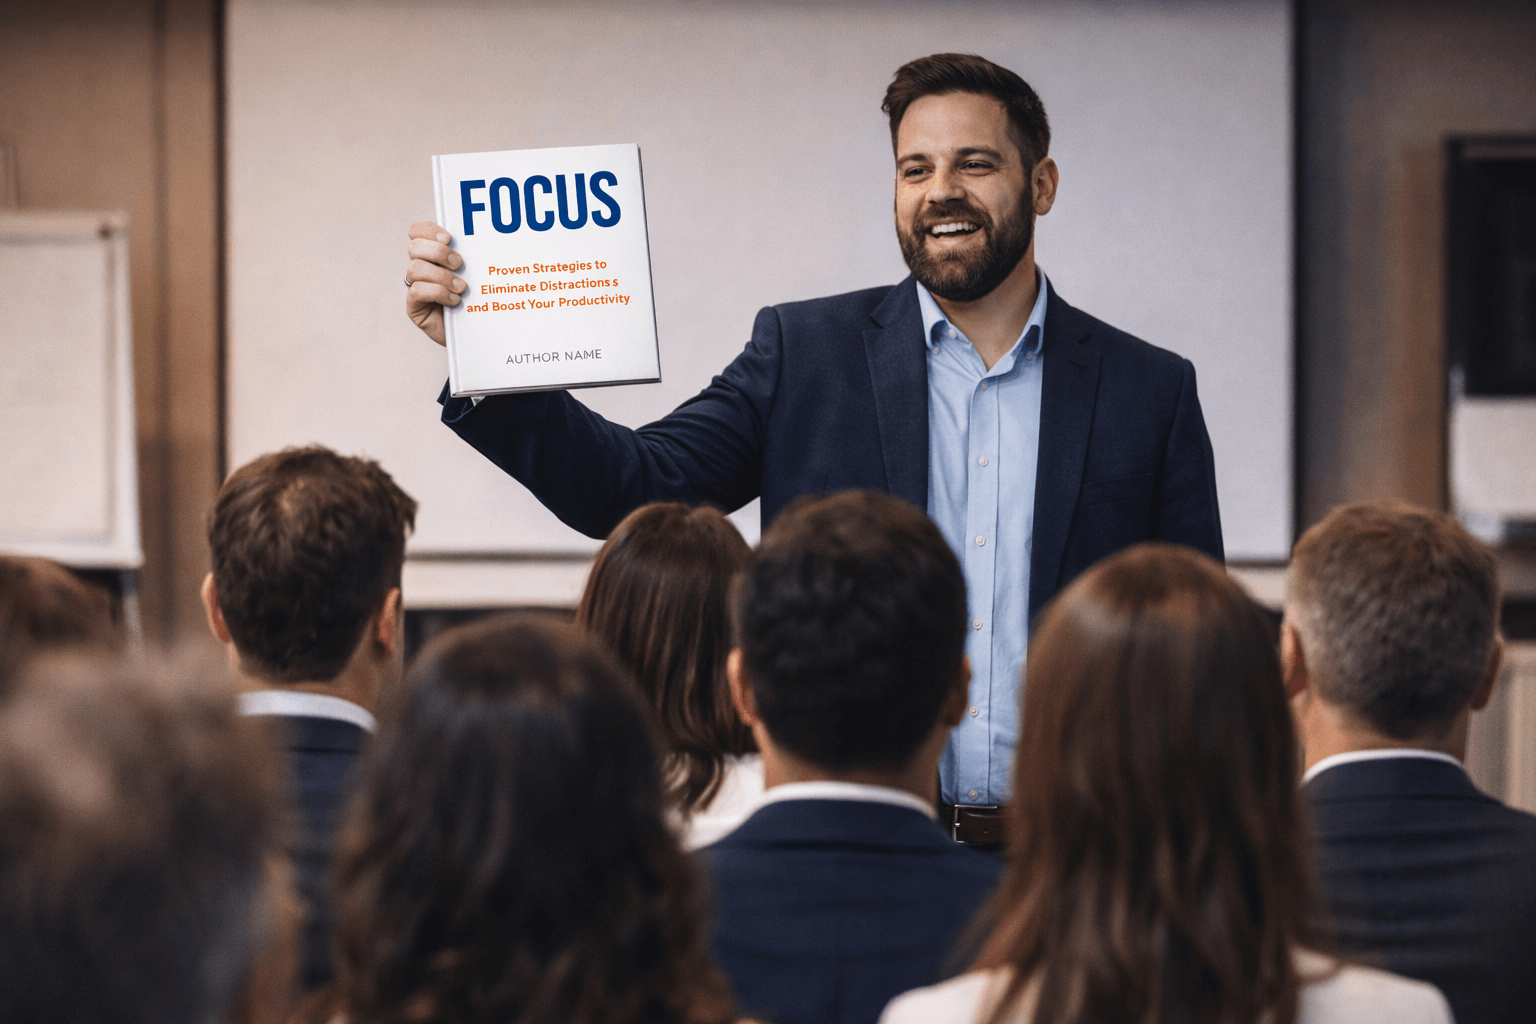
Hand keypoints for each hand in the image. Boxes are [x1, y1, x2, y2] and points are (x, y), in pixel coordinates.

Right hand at [405, 221, 466, 346]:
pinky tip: (454, 300)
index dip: (429, 230)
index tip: (450, 238)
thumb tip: (487, 240)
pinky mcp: (414, 307)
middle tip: (459, 264)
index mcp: (432, 255)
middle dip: (438, 252)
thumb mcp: (477, 274)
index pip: (418, 232)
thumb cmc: (478, 301)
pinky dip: (438, 293)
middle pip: (414, 247)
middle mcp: (420, 268)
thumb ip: (474, 257)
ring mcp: (415, 287)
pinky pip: (417, 291)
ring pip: (415, 268)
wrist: (476, 334)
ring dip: (442, 276)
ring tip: (461, 287)